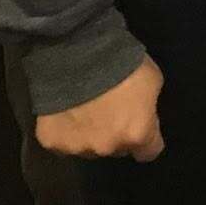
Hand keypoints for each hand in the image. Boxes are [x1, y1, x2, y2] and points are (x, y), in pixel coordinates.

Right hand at [34, 56, 164, 161]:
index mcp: (136, 134)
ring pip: (88, 148)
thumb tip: (141, 115)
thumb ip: (148, 107)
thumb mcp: (152, 82)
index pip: (148, 152)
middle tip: (110, 110)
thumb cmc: (123, 63)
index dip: (147, 138)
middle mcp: (108, 147)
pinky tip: (66, 111)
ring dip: (90, 133)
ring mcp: (78, 147)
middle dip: (116, 134)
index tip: (140, 124)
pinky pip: (63, 142)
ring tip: (86, 108)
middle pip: (116, 149)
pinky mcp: (52, 142)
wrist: (79, 52)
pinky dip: (65, 130)